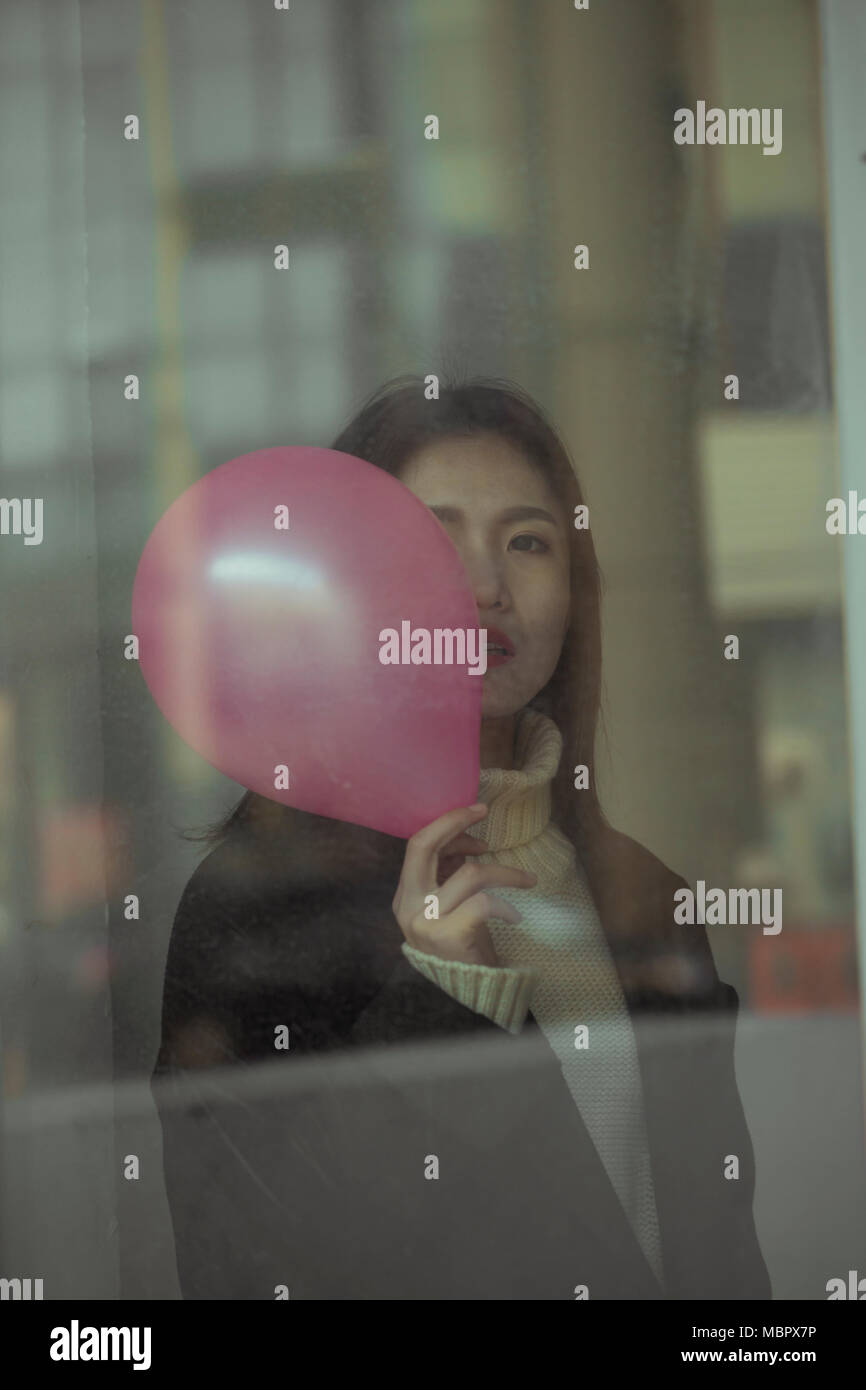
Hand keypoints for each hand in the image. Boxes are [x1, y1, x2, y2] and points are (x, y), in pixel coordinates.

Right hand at [391, 803, 536, 966]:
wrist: (472, 994)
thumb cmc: (464, 946)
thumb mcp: (448, 905)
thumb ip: (447, 874)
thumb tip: (467, 838)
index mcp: (404, 896)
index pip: (417, 847)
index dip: (445, 824)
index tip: (475, 813)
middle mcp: (407, 907)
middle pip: (424, 847)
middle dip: (455, 822)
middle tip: (483, 813)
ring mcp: (425, 922)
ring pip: (469, 873)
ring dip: (504, 871)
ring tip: (525, 880)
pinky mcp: (448, 936)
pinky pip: (484, 902)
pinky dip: (505, 904)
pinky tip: (514, 915)